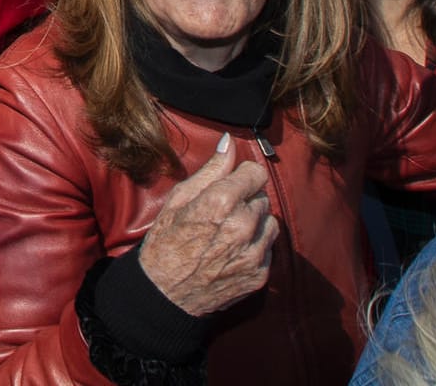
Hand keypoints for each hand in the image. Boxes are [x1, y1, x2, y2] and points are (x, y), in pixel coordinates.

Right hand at [135, 133, 277, 316]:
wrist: (164, 293)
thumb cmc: (165, 242)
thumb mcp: (178, 199)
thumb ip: (210, 170)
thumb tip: (228, 142)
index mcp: (221, 202)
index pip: (256, 173)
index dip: (242, 176)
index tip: (232, 183)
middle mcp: (242, 226)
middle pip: (263, 197)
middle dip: (246, 200)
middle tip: (223, 213)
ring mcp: (253, 252)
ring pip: (270, 222)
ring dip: (255, 223)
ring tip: (230, 233)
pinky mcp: (259, 274)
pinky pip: (268, 249)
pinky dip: (255, 247)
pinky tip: (232, 252)